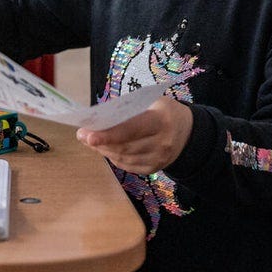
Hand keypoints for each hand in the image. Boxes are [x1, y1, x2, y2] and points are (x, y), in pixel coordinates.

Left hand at [76, 96, 193, 174]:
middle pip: (124, 146)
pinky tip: (104, 148)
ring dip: (103, 149)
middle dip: (100, 142)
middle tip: (82, 134)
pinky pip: (127, 165)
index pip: (132, 129)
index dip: (109, 134)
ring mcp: (158, 159)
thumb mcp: (153, 102)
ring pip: (123, 158)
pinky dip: (113, 156)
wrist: (189, 133)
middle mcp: (161, 143)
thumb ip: (129, 110)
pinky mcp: (153, 169)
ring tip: (89, 140)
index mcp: (161, 121)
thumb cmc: (165, 112)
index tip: (88, 135)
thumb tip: (99, 118)